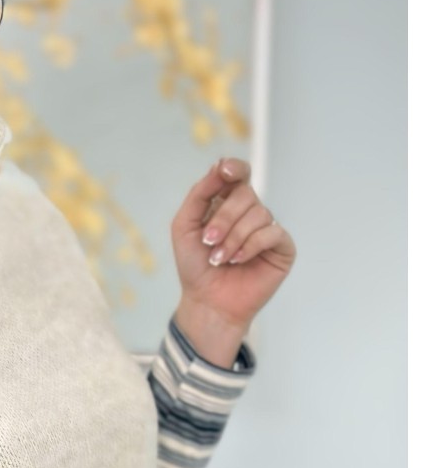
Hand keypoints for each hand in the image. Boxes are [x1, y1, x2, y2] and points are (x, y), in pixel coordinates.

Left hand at [170, 156, 296, 336]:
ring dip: (233, 238)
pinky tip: (238, 260)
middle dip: (223, 218)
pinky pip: (272, 233)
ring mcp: (267, 228)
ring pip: (259, 214)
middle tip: (208, 241)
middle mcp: (250, 212)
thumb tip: (220, 166)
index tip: (224, 171)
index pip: (238, 174)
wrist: (207, 301)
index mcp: (227, 203)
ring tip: (220, 259)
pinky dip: (250, 246)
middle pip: (245, 194)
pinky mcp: (282, 247)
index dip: (234, 168)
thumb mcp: (185, 226)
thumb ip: (199, 195)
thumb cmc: (195, 266)